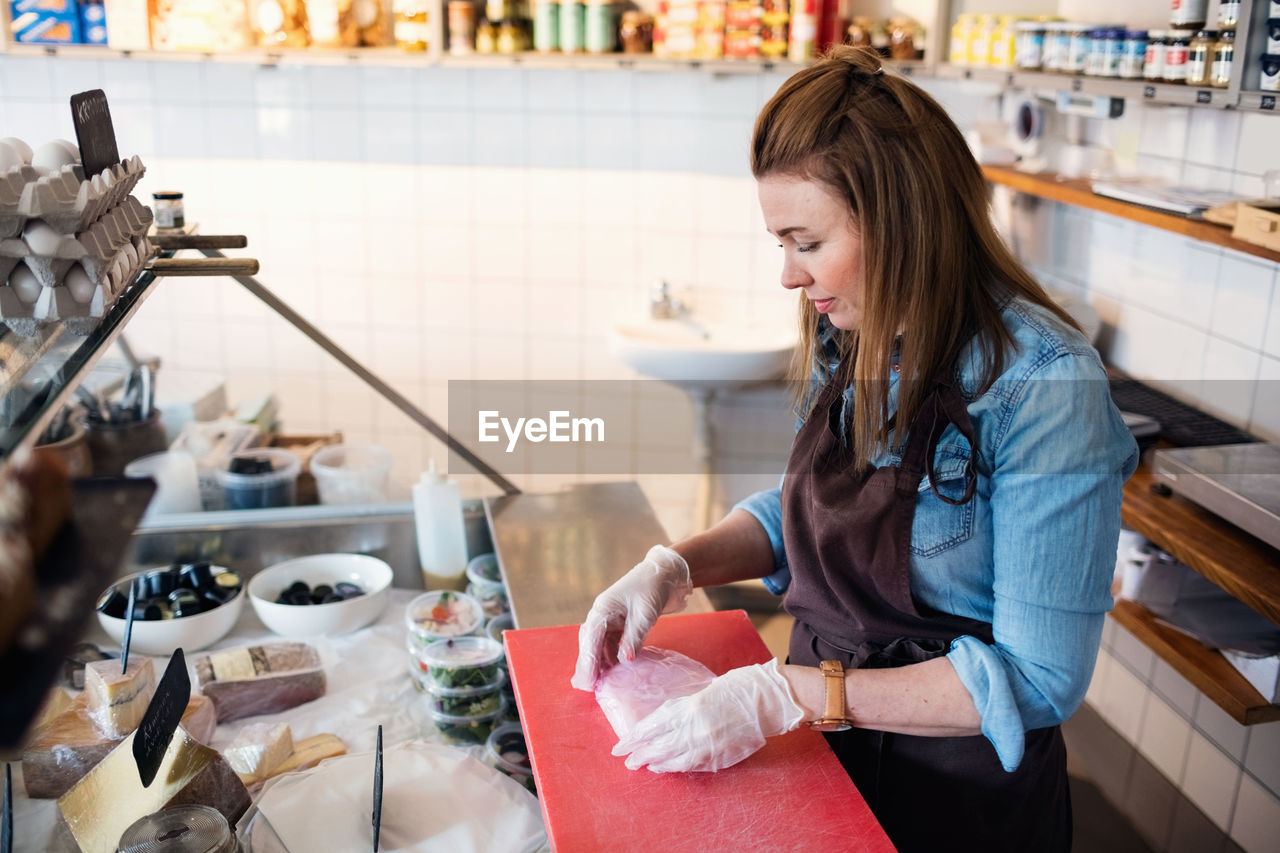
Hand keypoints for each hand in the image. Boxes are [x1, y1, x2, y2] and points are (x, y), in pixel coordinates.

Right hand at [571, 545, 692, 690]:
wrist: (666, 573)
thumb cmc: (653, 587)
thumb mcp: (645, 613)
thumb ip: (635, 637)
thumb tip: (626, 661)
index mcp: (603, 609)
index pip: (591, 639)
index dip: (588, 661)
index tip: (587, 681)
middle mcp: (602, 614)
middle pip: (590, 643)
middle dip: (588, 665)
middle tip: (587, 688)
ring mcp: (610, 619)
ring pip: (599, 645)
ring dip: (600, 663)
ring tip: (602, 684)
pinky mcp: (620, 624)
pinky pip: (611, 644)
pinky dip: (612, 657)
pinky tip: (615, 670)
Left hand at [611, 659, 804, 772]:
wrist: (770, 699)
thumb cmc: (739, 686)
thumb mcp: (703, 691)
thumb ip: (684, 708)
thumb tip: (666, 722)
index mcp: (690, 708)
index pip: (652, 727)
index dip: (634, 739)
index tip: (620, 746)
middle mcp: (696, 730)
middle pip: (659, 748)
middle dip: (640, 755)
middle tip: (627, 761)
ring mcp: (710, 746)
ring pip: (675, 761)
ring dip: (658, 764)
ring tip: (646, 766)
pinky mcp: (722, 757)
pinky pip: (695, 765)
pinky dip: (679, 767)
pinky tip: (671, 767)